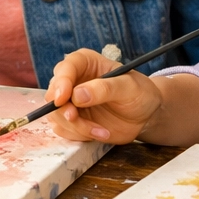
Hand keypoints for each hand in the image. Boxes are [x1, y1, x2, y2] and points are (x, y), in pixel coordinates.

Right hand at [46, 48, 162, 143]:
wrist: (145, 115)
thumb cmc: (139, 93)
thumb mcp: (128, 87)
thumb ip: (104, 89)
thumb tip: (77, 95)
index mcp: (85, 63)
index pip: (65, 68)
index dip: (61, 82)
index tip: (63, 98)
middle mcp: (73, 80)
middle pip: (53, 93)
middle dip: (62, 109)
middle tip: (75, 118)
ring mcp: (71, 102)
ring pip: (56, 115)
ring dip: (76, 126)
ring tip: (102, 131)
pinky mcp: (73, 120)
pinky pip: (64, 129)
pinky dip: (80, 135)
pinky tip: (101, 133)